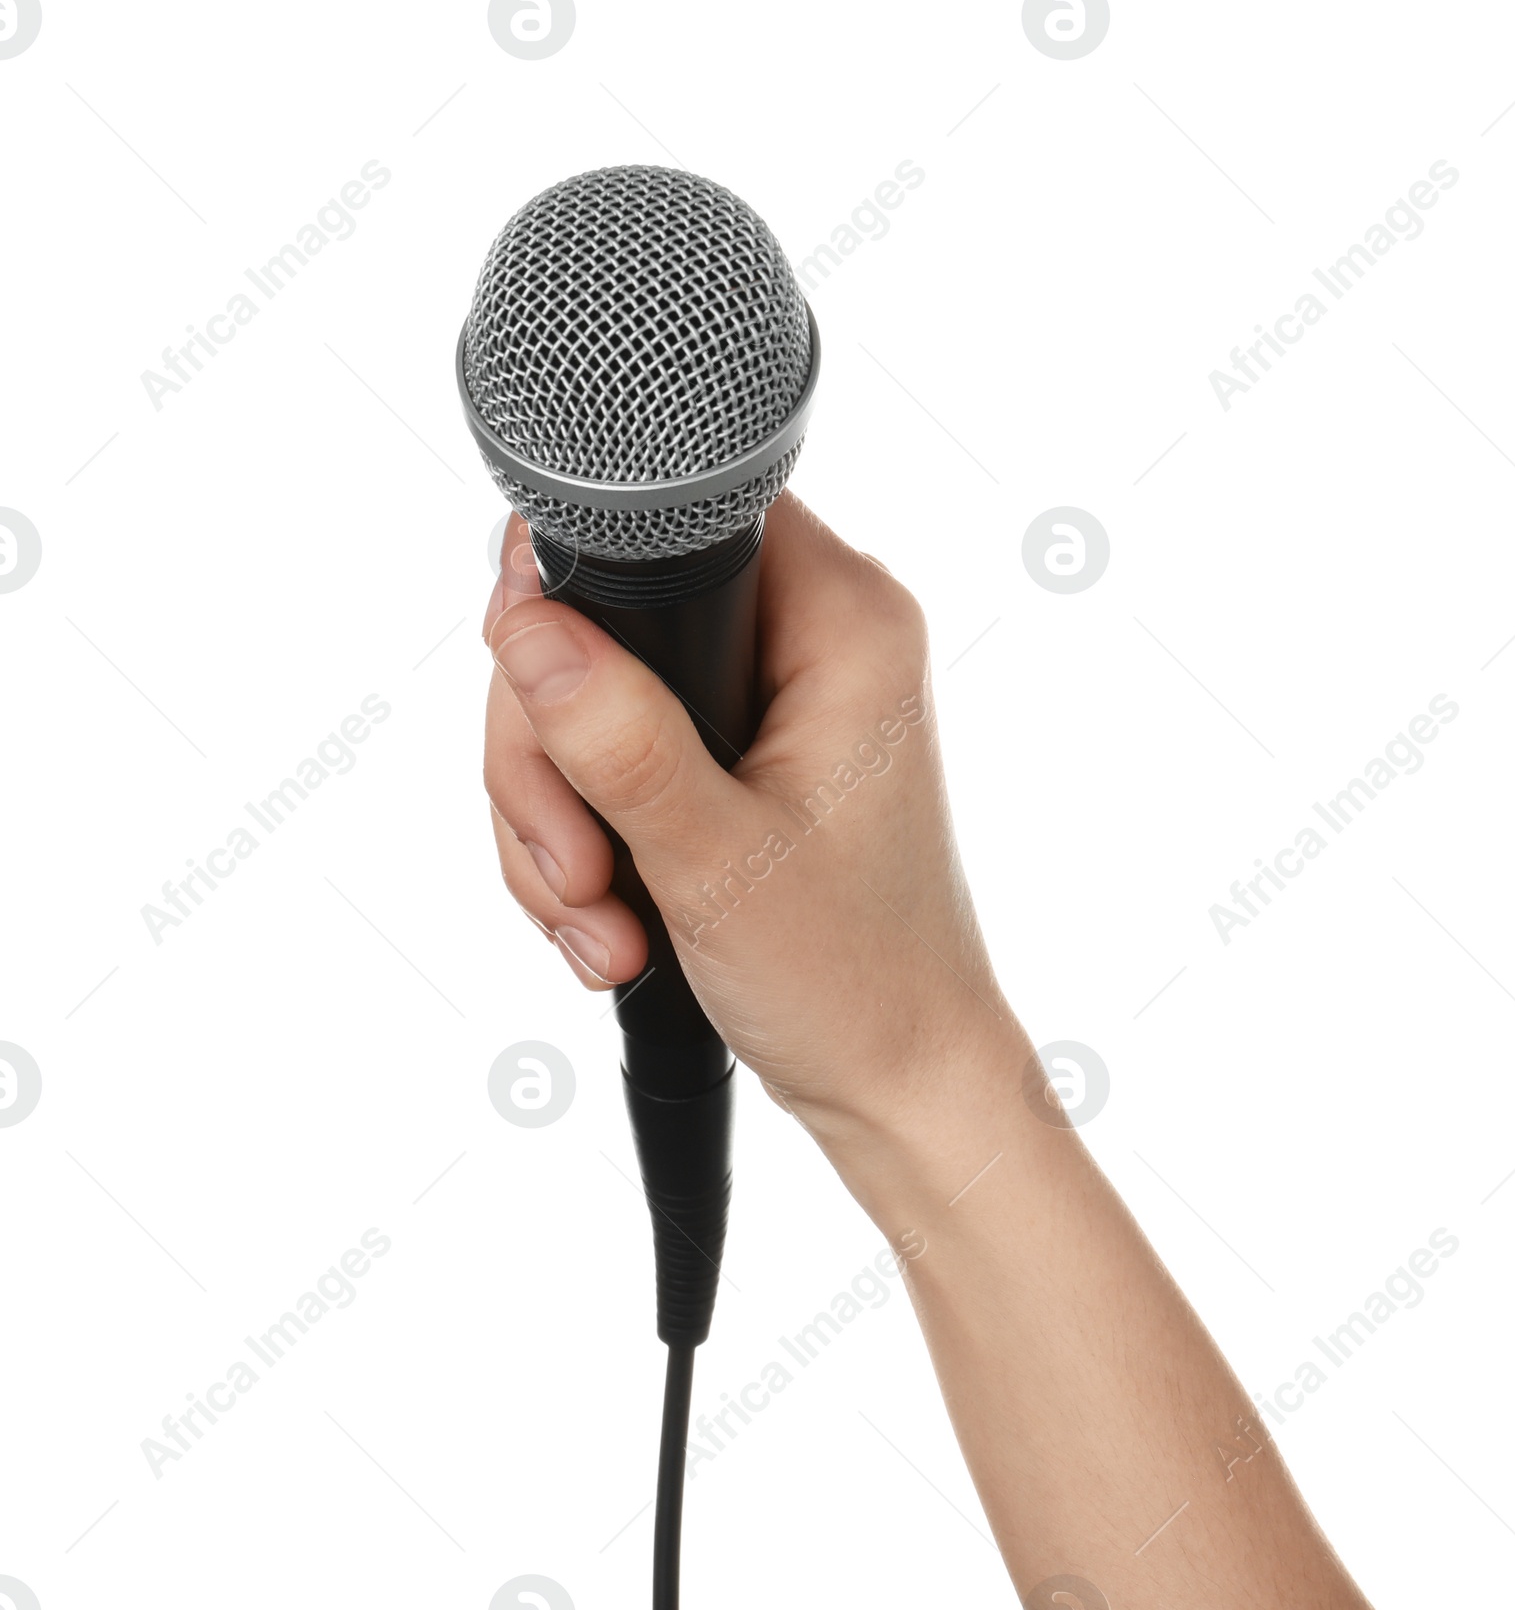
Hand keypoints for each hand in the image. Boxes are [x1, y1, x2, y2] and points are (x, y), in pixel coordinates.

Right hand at [482, 492, 1031, 1137]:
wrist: (896, 1083)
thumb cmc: (853, 981)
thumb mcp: (716, 861)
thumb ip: (616, 738)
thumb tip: (523, 628)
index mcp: (841, 622)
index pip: (671, 526)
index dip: (570, 596)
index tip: (537, 705)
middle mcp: (808, 639)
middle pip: (602, 624)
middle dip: (555, 763)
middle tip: (578, 873)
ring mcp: (766, 701)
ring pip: (586, 702)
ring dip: (562, 825)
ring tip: (603, 925)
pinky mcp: (732, 758)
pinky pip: (609, 760)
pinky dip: (587, 844)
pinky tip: (613, 926)